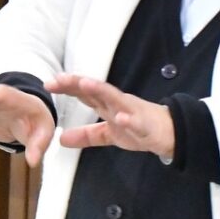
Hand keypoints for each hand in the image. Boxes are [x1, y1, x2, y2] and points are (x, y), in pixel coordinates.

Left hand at [45, 74, 175, 156]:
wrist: (171, 133)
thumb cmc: (139, 129)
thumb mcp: (108, 134)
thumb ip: (86, 135)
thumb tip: (61, 139)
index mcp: (107, 105)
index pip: (84, 93)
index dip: (67, 87)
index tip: (48, 83)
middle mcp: (117, 103)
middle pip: (95, 90)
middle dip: (77, 83)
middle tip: (58, 79)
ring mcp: (132, 112)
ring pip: (115, 99)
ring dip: (100, 90)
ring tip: (85, 84)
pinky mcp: (145, 125)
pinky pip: (136, 122)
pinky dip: (129, 119)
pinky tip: (120, 117)